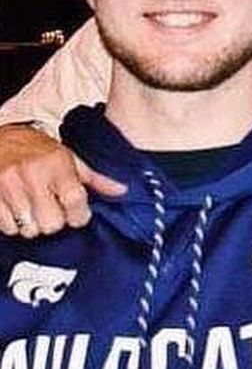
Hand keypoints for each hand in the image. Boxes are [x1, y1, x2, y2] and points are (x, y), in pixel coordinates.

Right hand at [0, 123, 125, 237]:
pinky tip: (19, 210)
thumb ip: (95, 178)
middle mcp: (32, 174)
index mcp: (57, 164)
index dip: (80, 215)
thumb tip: (121, 191)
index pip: (74, 201)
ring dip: (35, 226)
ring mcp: (8, 186)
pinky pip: (8, 228)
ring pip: (29, 230)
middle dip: (56, 222)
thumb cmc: (39, 150)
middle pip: (51, 223)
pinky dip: (15, 226)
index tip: (79, 214)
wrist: (2, 138)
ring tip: (35, 210)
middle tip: (54, 211)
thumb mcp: (70, 158)